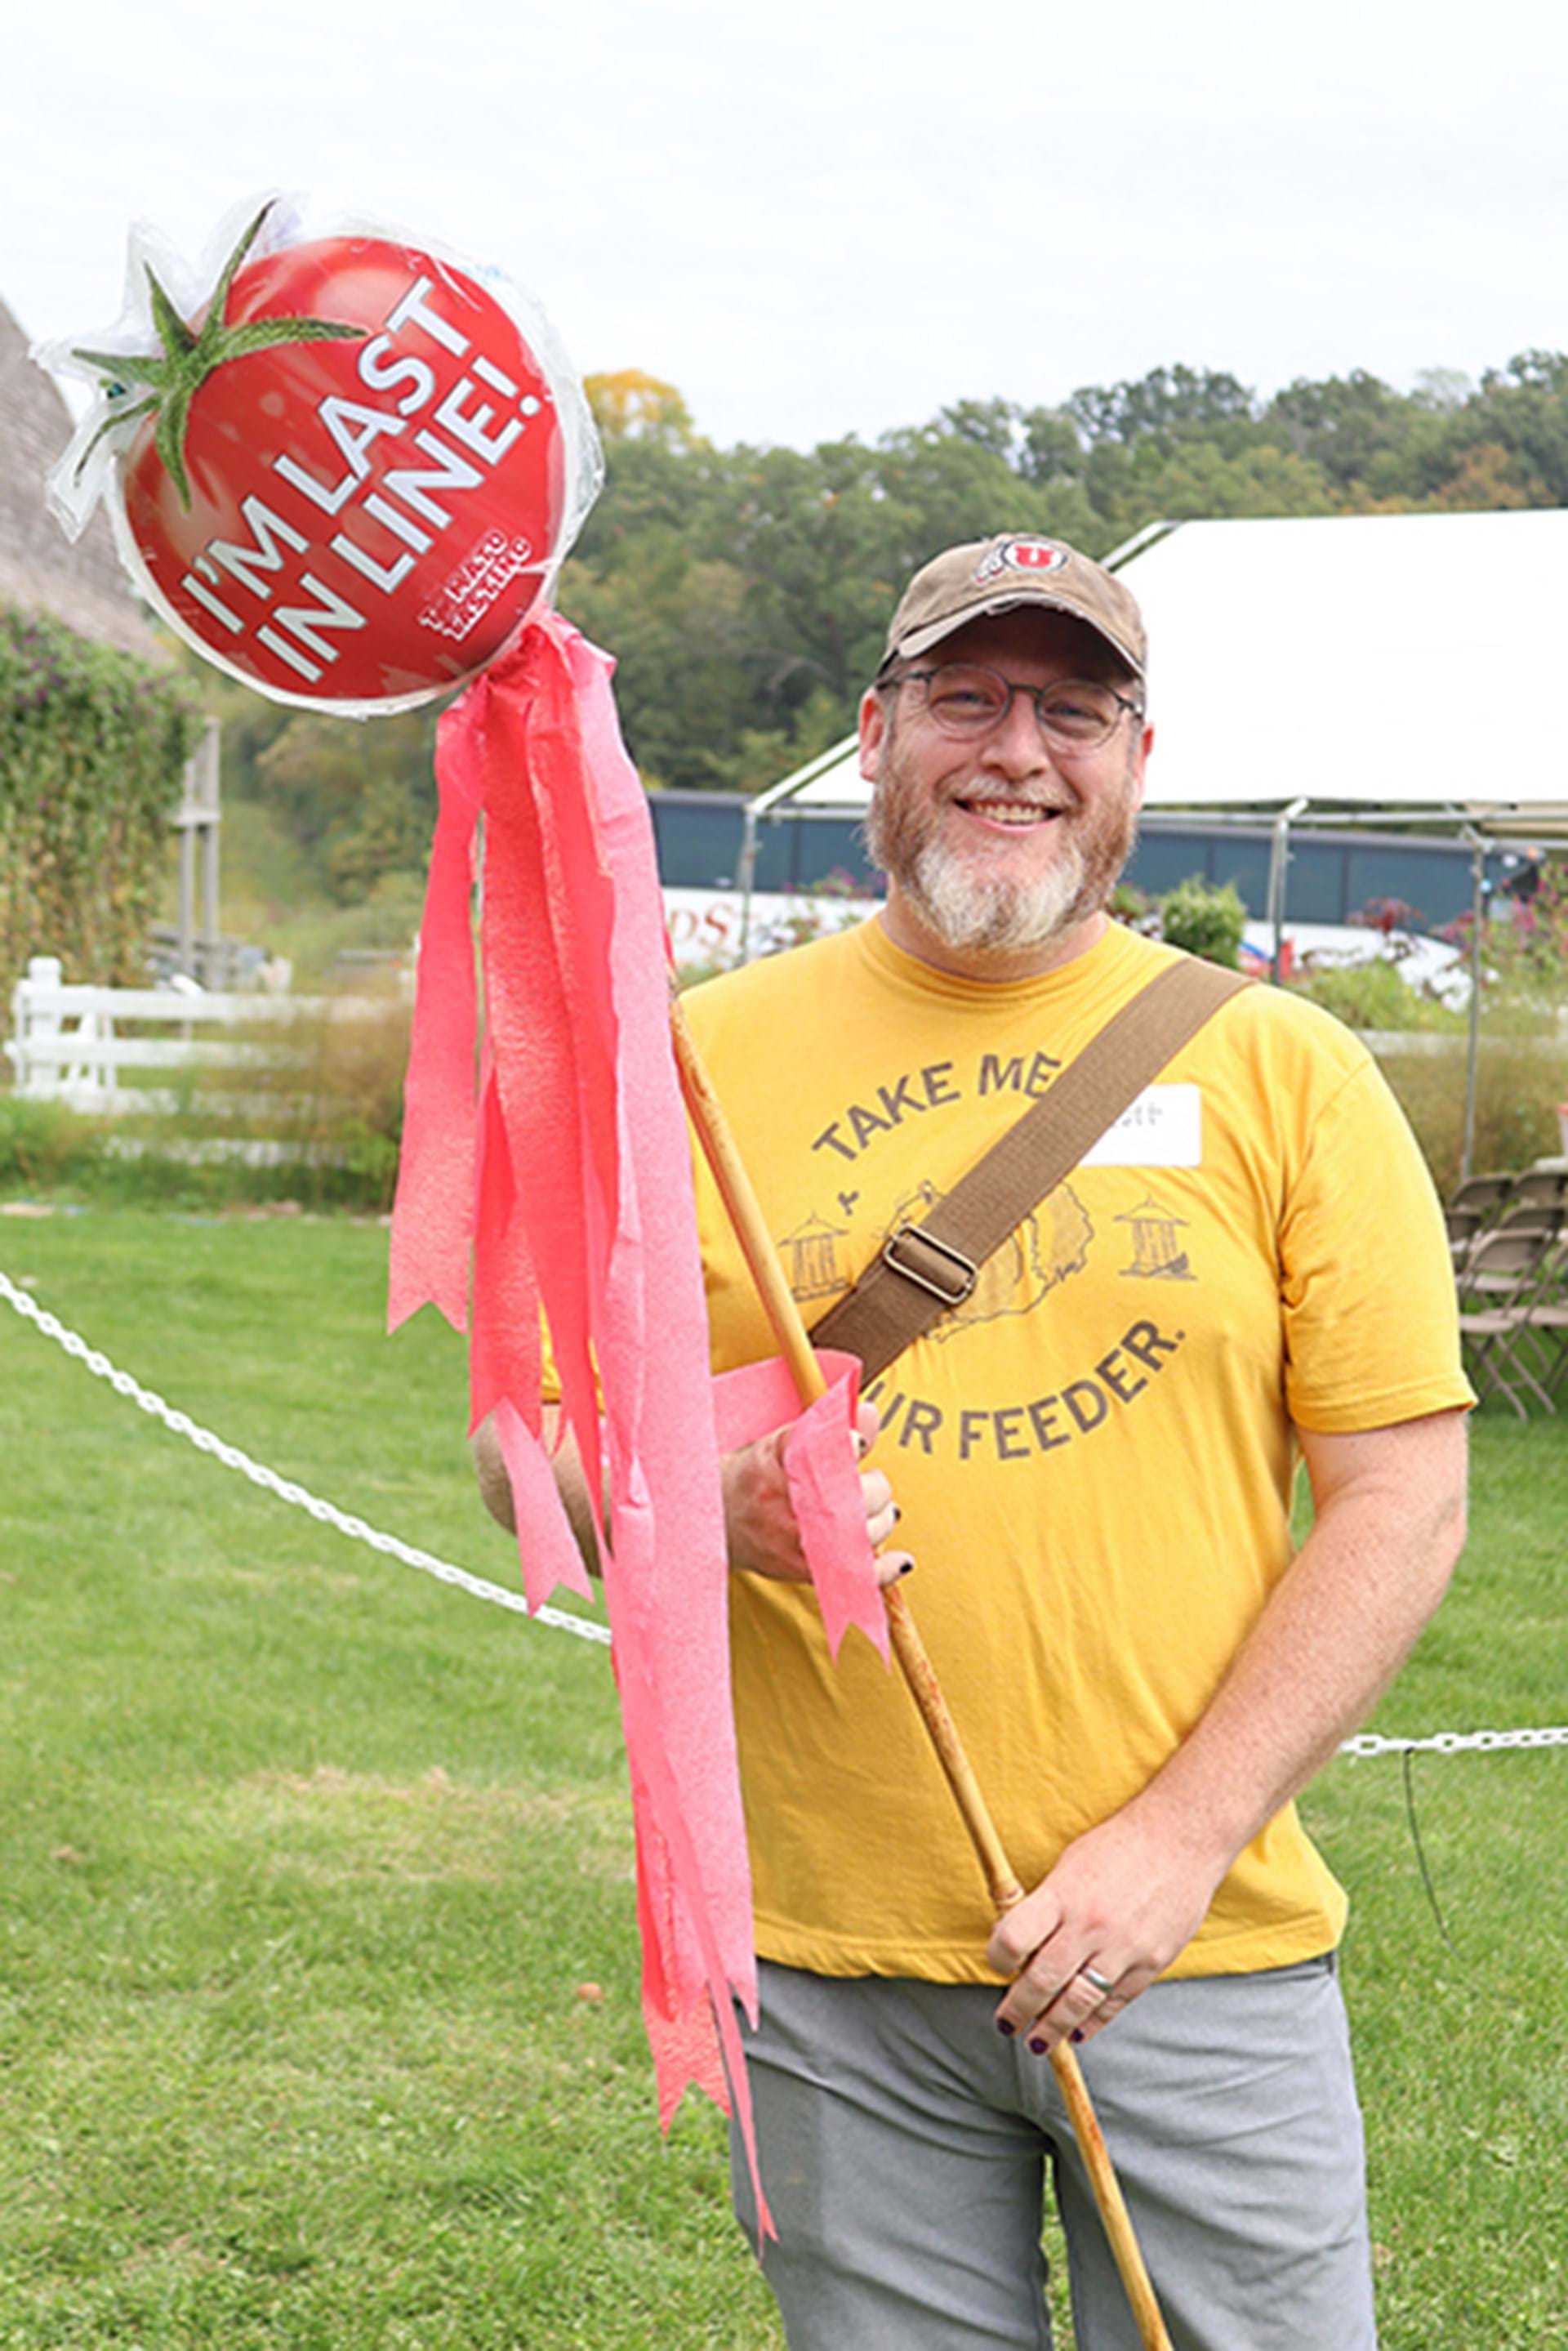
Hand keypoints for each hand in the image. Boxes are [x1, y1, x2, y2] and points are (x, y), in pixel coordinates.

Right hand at [722, 1401, 910, 1588]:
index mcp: (779, 1460)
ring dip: (881, 1521)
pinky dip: (884, 1569)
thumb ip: (834, 1425)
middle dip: (872, 1487)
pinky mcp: (803, 1570)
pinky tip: (900, 1560)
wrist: (716, 1521)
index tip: (858, 1443)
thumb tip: (871, 1412)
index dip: (848, 1444)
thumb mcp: (785, 1440)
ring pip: (862, 1533)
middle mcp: (787, 1501)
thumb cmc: (755, 1475)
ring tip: (874, 1512)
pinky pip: (855, 1574)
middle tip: (866, 1483)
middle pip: (853, 1495)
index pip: (820, 1448)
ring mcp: (795, 1539)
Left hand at [985, 1802, 1227, 2054]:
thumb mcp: (1070, 1864)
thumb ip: (1045, 1905)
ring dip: (1052, 2027)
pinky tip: (1077, 2032)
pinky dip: (1092, 2022)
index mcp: (1063, 1895)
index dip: (997, 1958)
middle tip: (1006, 2023)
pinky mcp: (1151, 1963)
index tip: (997, 1966)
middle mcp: (1091, 1925)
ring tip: (1038, 2041)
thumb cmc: (1120, 1846)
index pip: (1013, 1939)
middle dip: (1018, 2008)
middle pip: (1042, 1981)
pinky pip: (1115, 2004)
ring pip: (1078, 2003)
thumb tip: (1017, 1943)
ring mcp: (1124, 1948)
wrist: (1181, 1839)